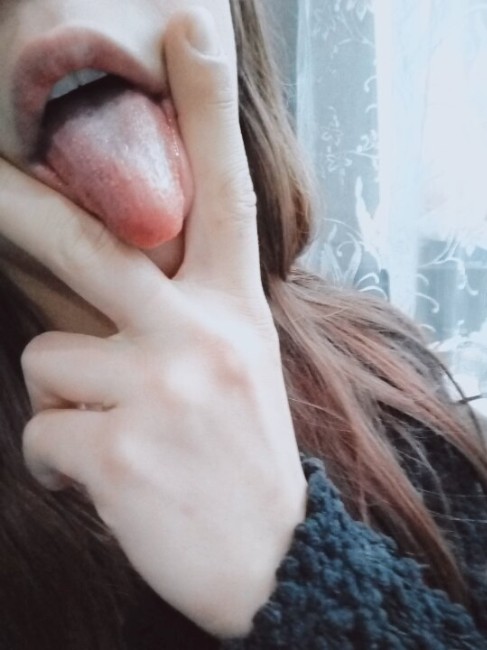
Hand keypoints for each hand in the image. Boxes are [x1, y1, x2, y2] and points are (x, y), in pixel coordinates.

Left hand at [0, 8, 306, 638]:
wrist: (270, 560)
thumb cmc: (245, 459)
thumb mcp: (237, 369)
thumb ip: (183, 317)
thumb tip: (104, 292)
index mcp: (233, 311)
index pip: (223, 195)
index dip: (208, 113)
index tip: (191, 40)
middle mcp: (198, 334)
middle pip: (88, 241)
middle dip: (21, 203)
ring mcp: (158, 389)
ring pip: (48, 359)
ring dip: (67, 401)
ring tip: (119, 438)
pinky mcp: (116, 451)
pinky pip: (42, 433)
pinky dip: (61, 460)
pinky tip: (109, 480)